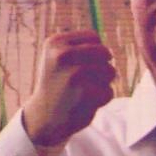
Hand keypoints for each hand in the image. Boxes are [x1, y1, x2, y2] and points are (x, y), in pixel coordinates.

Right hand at [17, 22, 119, 148]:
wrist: (44, 117)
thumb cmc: (57, 83)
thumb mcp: (57, 57)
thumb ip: (80, 46)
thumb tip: (108, 51)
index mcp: (55, 43)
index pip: (93, 37)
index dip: (95, 51)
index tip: (82, 64)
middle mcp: (63, 56)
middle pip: (105, 53)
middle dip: (102, 66)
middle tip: (86, 79)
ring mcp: (74, 75)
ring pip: (110, 72)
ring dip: (102, 83)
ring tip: (83, 90)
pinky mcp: (85, 94)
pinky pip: (108, 91)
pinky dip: (101, 98)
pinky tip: (84, 102)